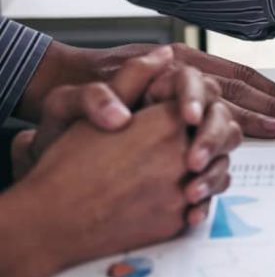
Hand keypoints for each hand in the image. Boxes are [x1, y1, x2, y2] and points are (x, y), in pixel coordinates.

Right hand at [11, 47, 241, 224]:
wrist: (51, 222)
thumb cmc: (69, 166)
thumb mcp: (96, 110)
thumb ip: (136, 77)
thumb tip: (164, 54)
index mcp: (166, 123)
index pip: (205, 106)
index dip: (196, 109)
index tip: (187, 116)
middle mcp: (181, 156)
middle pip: (221, 139)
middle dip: (211, 139)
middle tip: (193, 146)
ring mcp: (183, 192)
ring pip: (217, 174)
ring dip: (208, 170)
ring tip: (184, 171)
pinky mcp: (178, 222)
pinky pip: (202, 206)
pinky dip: (195, 201)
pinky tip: (176, 196)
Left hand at [16, 41, 274, 137]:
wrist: (65, 86)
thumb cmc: (73, 95)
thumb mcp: (73, 99)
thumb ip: (93, 102)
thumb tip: (118, 118)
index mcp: (165, 66)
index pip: (208, 82)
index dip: (238, 103)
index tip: (263, 125)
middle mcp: (186, 71)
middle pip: (239, 84)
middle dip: (272, 103)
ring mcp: (192, 83)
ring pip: (241, 91)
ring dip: (272, 105)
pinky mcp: (190, 99)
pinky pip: (231, 102)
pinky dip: (257, 110)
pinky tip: (274, 122)